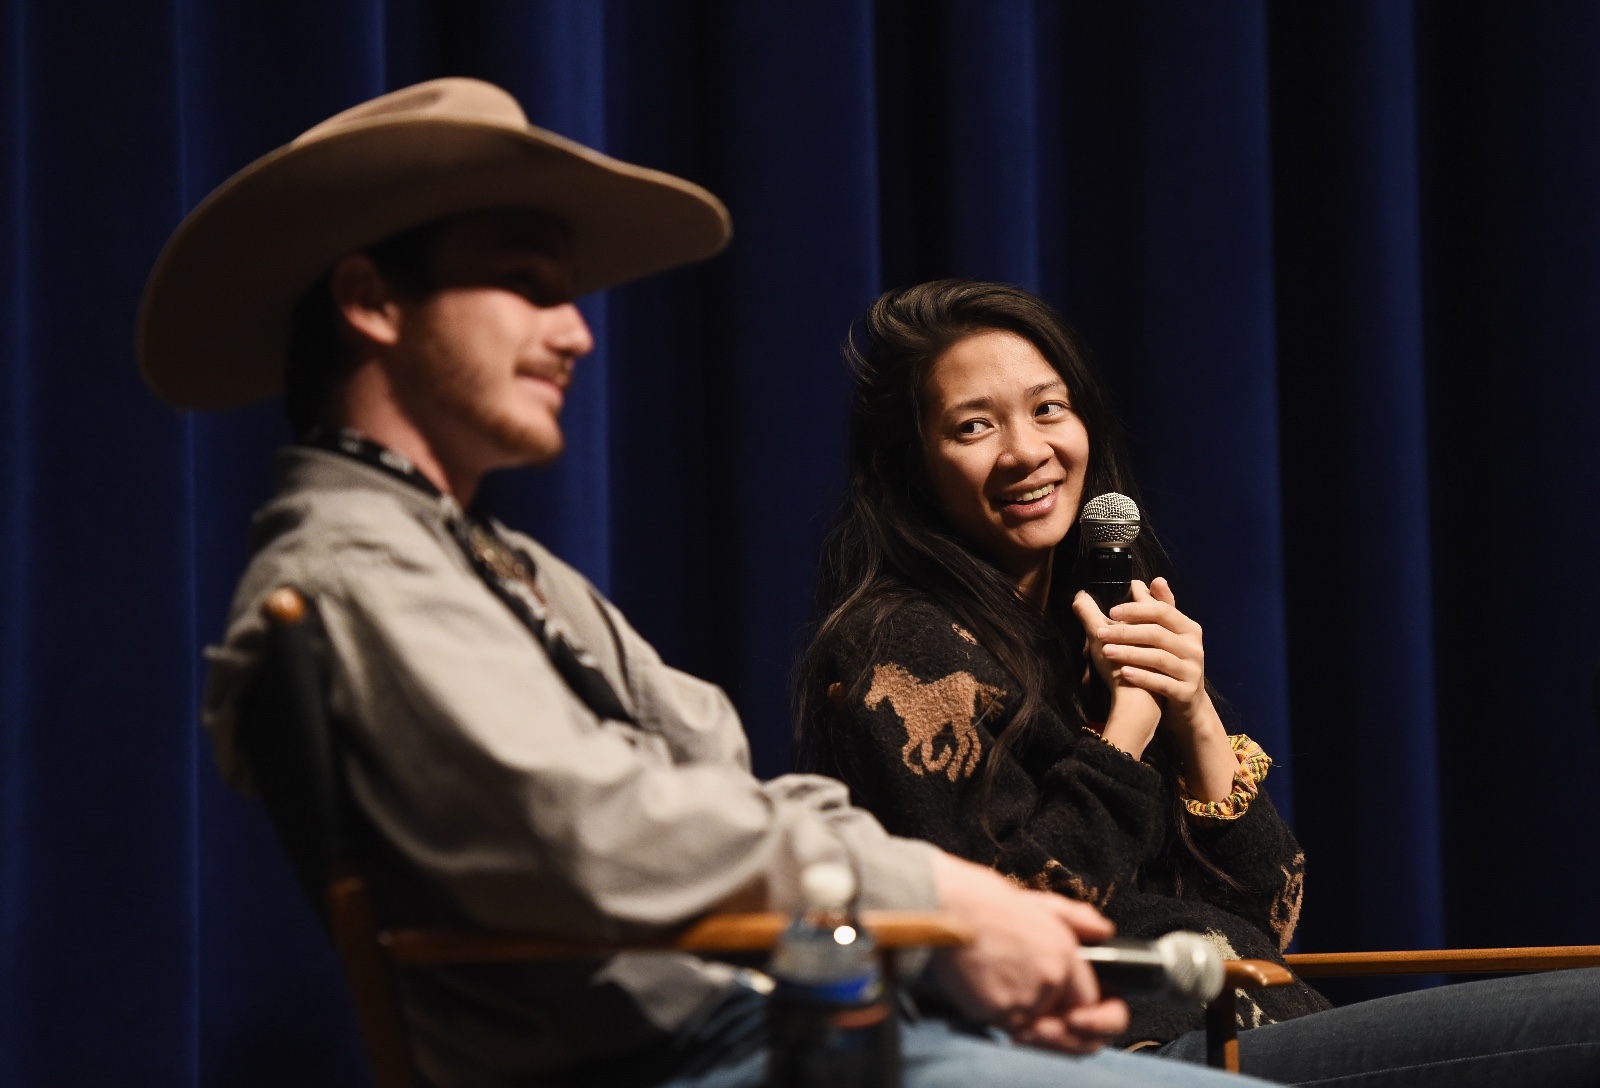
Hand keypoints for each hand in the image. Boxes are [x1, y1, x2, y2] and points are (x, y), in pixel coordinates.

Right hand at [929, 852, 1128, 1051]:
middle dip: (1058, 1026)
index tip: (1073, 1011)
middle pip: (1066, 1023)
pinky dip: (997, 1013)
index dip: (1082, 1008)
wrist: (943, 905)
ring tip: (1004, 987)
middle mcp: (1049, 980)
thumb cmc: (984, 900)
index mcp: (1064, 954)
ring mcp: (1022, 999)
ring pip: (1033, 1027)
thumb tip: (1103, 930)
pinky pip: (1005, 1024)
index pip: (1088, 1000)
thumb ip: (1077, 918)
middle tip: (1038, 1012)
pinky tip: (985, 986)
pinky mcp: (994, 1011)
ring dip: (1025, 1017)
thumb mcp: (1038, 902)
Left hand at [1085, 579, 1239, 799]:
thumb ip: (1158, 608)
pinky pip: (1163, 683)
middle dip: (1126, 632)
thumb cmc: (1171, 664)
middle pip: (1157, 633)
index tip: (1111, 611)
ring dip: (1130, 653)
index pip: (1162, 611)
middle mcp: (1194, 647)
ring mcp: (1192, 670)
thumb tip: (1147, 581)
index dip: (1136, 609)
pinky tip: (1123, 673)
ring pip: (1158, 657)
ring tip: (1105, 652)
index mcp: (1188, 628)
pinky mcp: (1186, 692)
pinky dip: (1142, 676)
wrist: (1188, 705)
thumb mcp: (1168, 635)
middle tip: (1100, 633)